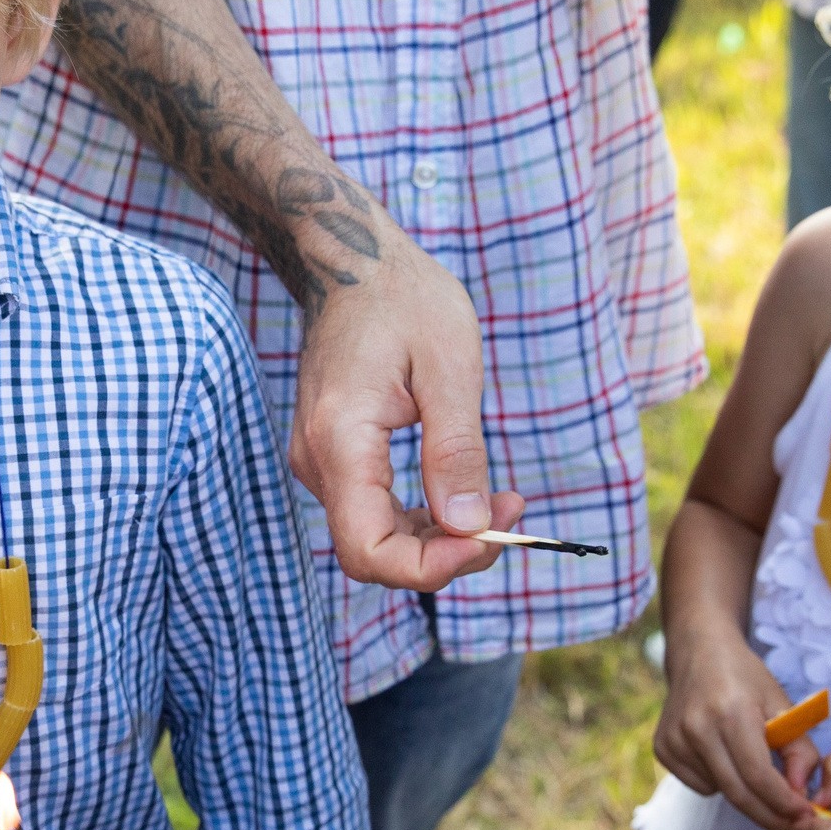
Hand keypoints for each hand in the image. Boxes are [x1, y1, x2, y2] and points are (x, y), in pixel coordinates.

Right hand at [288, 238, 526, 588]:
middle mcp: (318, 462)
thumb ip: (457, 450)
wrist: (352, 263)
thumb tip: (470, 526)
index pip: (370, 550)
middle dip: (447, 554)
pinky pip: (373, 512)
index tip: (493, 534)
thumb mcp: (450, 367)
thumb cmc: (405, 299)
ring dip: (440, 538)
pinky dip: (423, 518)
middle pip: (374, 553)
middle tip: (512, 513)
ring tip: (501, 500)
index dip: (432, 566)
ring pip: (375, 538)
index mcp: (341, 440)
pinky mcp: (334, 459)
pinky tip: (463, 493)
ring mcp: (320, 462)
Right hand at [651, 631, 810, 829]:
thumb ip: (800, 751)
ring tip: (751, 762)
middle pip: (738, 793)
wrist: (699, 653)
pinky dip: (718, 780)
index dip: (785, 804)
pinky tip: (720, 753)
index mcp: (731, 712)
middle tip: (792, 825)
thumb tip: (800, 795)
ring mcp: (674, 739)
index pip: (759, 776)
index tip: (805, 816)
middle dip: (770, 816)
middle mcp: (696, 727)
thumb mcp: (783, 706)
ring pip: (720, 792)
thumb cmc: (746, 679)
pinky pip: (700, 785)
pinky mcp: (662, 748)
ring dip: (745, 792)